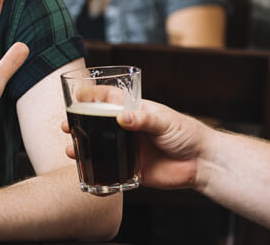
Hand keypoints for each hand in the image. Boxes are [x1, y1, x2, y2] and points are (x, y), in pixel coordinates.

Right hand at [62, 97, 210, 190]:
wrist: (203, 163)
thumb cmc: (187, 134)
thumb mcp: (166, 122)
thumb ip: (143, 119)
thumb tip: (121, 117)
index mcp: (136, 111)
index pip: (110, 98)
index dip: (92, 95)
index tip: (76, 96)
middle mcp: (128, 129)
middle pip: (98, 123)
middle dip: (79, 124)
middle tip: (66, 127)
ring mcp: (128, 149)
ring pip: (100, 147)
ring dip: (83, 148)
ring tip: (71, 151)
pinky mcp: (132, 169)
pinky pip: (111, 171)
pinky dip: (98, 173)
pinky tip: (85, 174)